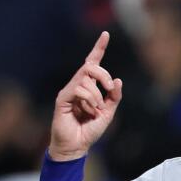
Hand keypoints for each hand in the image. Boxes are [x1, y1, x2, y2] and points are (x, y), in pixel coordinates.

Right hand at [49, 31, 122, 160]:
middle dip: (103, 74)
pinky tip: (88, 110)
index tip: (106, 34)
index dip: (99, 48)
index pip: (92, 63)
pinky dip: (88, 99)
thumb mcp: (108, 113)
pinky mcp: (62, 98)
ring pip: (85, 79)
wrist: (76, 146)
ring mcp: (69, 91)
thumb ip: (114, 97)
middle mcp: (78, 85)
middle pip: (90, 66)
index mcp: (89, 87)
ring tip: (95, 110)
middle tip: (109, 89)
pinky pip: (78, 89)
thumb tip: (118, 80)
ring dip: (96, 94)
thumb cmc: (89, 130)